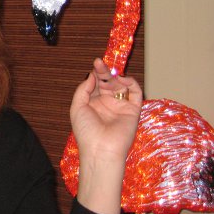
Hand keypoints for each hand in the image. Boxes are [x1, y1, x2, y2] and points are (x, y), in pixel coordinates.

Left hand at [70, 58, 141, 213]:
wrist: (100, 150)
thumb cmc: (86, 131)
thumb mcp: (77, 107)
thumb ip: (83, 89)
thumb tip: (92, 74)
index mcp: (93, 103)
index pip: (96, 83)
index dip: (96, 74)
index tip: (95, 64)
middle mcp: (107, 103)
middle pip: (108, 82)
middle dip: (104, 72)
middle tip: (100, 63)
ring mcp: (121, 106)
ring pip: (121, 85)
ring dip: (116, 75)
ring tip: (109, 71)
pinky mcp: (133, 110)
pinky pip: (135, 93)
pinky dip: (131, 83)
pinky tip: (122, 79)